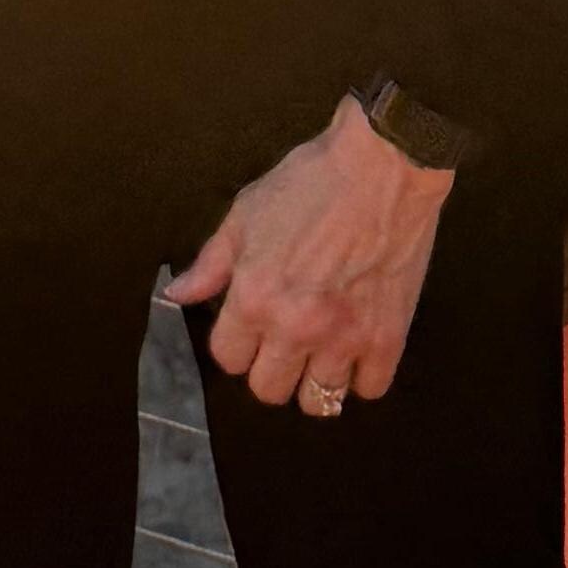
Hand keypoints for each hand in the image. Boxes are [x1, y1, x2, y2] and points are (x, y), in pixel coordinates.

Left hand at [168, 102, 452, 412]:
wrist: (384, 166)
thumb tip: (178, 295)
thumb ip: (212, 262)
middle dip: (269, 368)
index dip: (235, 342)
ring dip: (314, 379)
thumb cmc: (310, 181)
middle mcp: (294, 327)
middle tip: (283, 342)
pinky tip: (357, 350)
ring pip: (318, 401)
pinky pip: (369, 389)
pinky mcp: (388, 337)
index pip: (228, 358)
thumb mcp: (246, 213)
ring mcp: (344, 337)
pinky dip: (361, 376)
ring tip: (320, 353)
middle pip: (268, 389)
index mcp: (254, 297)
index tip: (249, 326)